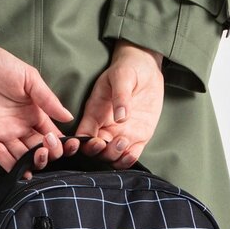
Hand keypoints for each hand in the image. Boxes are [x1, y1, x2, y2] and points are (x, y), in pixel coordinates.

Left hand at [0, 41, 82, 175]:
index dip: (61, 142)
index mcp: (33, 112)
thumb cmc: (0, 65)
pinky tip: (25, 173)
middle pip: (39, 148)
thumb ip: (48, 100)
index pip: (51, 134)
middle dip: (49, 154)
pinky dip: (13, 168)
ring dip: (34, 162)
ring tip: (40, 159)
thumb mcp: (30, 79)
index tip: (70, 145)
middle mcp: (21, 126)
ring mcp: (4, 133)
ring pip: (23, 156)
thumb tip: (69, 118)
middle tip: (50, 149)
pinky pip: (1, 156)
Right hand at [72, 40, 164, 167]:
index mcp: (94, 112)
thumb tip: (121, 117)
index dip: (85, 145)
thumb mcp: (121, 77)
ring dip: (115, 156)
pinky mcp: (138, 136)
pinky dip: (129, 160)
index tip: (96, 142)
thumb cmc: (128, 68)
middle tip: (115, 141)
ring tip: (124, 142)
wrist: (146, 68)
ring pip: (111, 156)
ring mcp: (121, 133)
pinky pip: (130, 155)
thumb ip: (120, 96)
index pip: (83, 135)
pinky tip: (131, 154)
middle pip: (96, 151)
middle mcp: (105, 126)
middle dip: (101, 153)